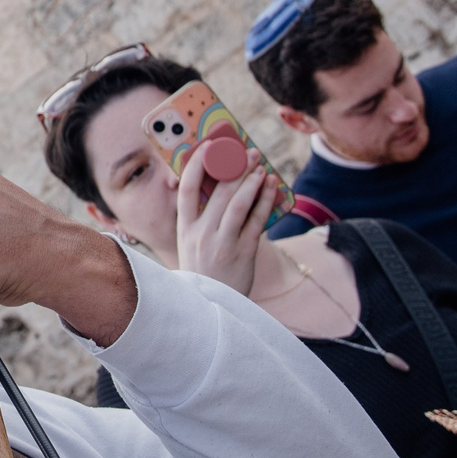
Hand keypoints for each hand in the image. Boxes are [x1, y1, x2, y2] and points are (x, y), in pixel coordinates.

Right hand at [172, 146, 280, 298]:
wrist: (211, 309)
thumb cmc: (204, 272)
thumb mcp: (191, 245)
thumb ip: (201, 219)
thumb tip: (222, 185)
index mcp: (184, 230)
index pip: (186, 189)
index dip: (195, 165)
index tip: (207, 147)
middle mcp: (201, 234)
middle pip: (218, 192)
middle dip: (234, 167)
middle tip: (248, 151)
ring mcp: (222, 244)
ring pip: (238, 204)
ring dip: (251, 180)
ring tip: (261, 165)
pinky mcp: (243, 253)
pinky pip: (256, 221)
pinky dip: (265, 200)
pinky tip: (272, 186)